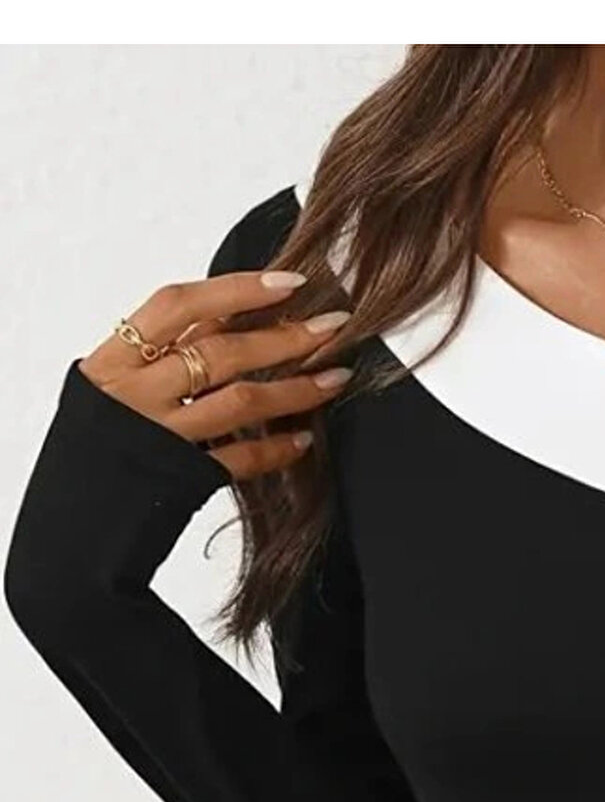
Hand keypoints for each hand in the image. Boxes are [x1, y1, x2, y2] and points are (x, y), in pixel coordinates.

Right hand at [78, 268, 354, 480]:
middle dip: (284, 337)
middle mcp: (136, 394)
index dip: (236, 288)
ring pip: (239, 401)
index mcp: (115, 360)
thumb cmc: (97, 442)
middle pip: (220, 352)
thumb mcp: (111, 385)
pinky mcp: (183, 477)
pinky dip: (276, 448)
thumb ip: (159, 354)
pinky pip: (240, 459)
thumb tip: (228, 316)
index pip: (180, 306)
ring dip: (295, 390)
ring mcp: (161, 437)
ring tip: (336, 379)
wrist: (72, 520)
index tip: (288, 281)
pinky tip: (303, 438)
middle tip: (333, 327)